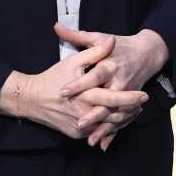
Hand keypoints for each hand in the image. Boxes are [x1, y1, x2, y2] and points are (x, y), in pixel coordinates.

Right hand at [0, 36, 146, 140]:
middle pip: (114, 116)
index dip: (130, 98)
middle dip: (131, 110)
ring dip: (123, 119)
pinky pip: (97, 131)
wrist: (31, 99)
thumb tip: (112, 41)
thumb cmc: (54, 77)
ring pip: (108, 126)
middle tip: (143, 104)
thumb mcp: (73, 61)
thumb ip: (95, 52)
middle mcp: (84, 113)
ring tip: (135, 110)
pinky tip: (120, 118)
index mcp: (86, 94)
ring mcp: (80, 126)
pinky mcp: (76, 134)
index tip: (144, 95)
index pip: (114, 99)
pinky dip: (109, 126)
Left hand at [56, 24, 169, 149]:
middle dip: (93, 112)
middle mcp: (120, 80)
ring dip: (103, 127)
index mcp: (110, 64)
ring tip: (89, 139)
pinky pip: (121, 120)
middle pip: (107, 99)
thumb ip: (77, 35)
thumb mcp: (99, 38)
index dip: (79, 84)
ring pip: (115, 113)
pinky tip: (101, 143)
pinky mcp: (131, 102)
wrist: (148, 53)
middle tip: (78, 123)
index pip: (94, 75)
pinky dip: (112, 132)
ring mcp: (127, 93)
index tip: (63, 91)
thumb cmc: (119, 45)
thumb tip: (56, 27)